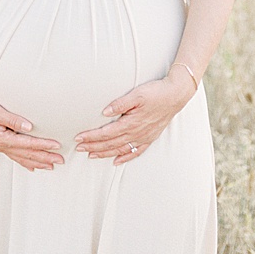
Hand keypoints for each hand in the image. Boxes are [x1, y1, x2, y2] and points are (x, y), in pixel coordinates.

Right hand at [0, 90, 65, 170]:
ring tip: (51, 166)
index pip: (28, 144)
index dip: (44, 145)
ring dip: (37, 162)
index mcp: (3, 138)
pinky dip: (25, 162)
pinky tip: (32, 167)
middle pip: (28, 154)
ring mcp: (1, 146)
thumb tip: (30, 127)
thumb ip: (14, 119)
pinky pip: (14, 156)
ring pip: (22, 158)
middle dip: (45, 158)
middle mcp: (3, 145)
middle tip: (61, 160)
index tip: (58, 146)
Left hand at [74, 71, 194, 163]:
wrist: (176, 94)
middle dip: (93, 146)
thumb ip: (120, 103)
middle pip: (110, 143)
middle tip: (78, 148)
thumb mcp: (138, 94)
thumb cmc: (157, 92)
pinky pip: (136, 152)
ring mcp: (144, 137)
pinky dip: (125, 157)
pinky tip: (116, 161)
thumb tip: (104, 112)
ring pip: (120, 149)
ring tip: (91, 155)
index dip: (91, 136)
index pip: (106, 133)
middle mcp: (136, 133)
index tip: (78, 138)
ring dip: (105, 153)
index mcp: (131, 122)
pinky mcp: (150, 137)